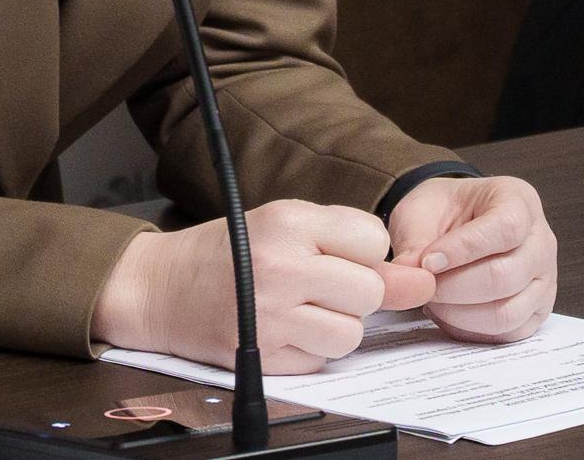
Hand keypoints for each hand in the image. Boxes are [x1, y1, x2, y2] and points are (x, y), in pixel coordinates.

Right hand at [92, 198, 436, 372]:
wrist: (161, 286)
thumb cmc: (227, 251)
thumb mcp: (286, 227)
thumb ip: (355, 249)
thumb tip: (422, 283)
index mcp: (288, 221)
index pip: (374, 240)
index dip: (360, 251)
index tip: (332, 252)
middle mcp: (281, 267)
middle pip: (370, 291)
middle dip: (352, 291)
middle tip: (316, 283)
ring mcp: (272, 315)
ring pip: (352, 333)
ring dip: (335, 325)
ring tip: (300, 307)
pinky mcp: (264, 356)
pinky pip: (322, 361)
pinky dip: (310, 350)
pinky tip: (282, 328)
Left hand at [386, 174, 556, 342]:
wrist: (454, 224)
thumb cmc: (444, 212)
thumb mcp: (421, 210)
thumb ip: (415, 240)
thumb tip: (408, 273)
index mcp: (519, 201)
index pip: (505, 228)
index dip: (463, 250)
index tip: (428, 261)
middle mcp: (541, 242)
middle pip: (505, 276)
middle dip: (454, 288)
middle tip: (423, 286)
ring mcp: (543, 281)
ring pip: (507, 312)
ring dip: (460, 314)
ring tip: (434, 299)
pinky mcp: (536, 312)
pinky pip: (506, 333)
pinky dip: (470, 330)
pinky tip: (448, 313)